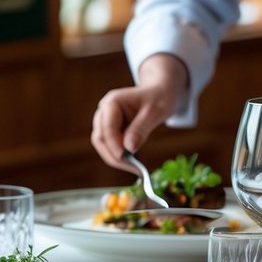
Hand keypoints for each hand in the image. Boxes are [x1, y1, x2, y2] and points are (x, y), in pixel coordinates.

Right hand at [91, 55, 187, 170]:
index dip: (115, 147)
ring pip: (103, 144)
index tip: (129, 161)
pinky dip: (119, 155)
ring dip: (116, 158)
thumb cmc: (159, 98)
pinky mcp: (111, 129)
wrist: (161, 92)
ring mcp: (105, 120)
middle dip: (114, 156)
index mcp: (112, 102)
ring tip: (135, 168)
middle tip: (134, 169)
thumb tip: (129, 148)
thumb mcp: (155, 112)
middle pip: (100, 139)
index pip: (107, 129)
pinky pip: (110, 145)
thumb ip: (140, 129)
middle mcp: (104, 111)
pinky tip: (134, 162)